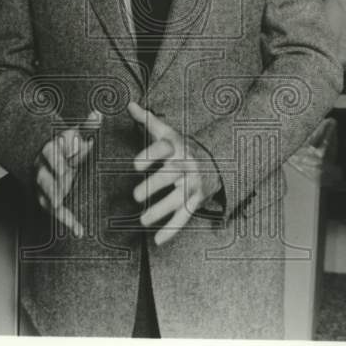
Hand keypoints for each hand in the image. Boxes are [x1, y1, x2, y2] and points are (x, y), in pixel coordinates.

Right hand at [35, 110, 101, 236]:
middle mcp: (44, 168)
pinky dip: (66, 221)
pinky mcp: (49, 199)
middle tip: (61, 183)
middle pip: (45, 175)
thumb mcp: (77, 134)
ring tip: (59, 205)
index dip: (61, 154)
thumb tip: (98, 113)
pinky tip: (78, 230)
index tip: (72, 155)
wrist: (48, 156)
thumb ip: (87, 126)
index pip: (53, 152)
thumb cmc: (68, 145)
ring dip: (52, 199)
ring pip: (45, 193)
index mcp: (51, 151)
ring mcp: (45, 185)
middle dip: (53, 179)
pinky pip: (55, 211)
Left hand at [129, 101, 221, 245]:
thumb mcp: (167, 132)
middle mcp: (185, 164)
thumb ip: (147, 120)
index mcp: (176, 146)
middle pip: (170, 175)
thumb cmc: (181, 146)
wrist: (217, 159)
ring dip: (160, 211)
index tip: (135, 165)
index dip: (150, 156)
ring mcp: (192, 184)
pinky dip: (172, 230)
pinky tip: (158, 241)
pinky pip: (184, 217)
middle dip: (154, 186)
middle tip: (135, 196)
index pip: (162, 149)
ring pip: (177, 199)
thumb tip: (128, 104)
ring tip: (142, 220)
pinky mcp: (196, 200)